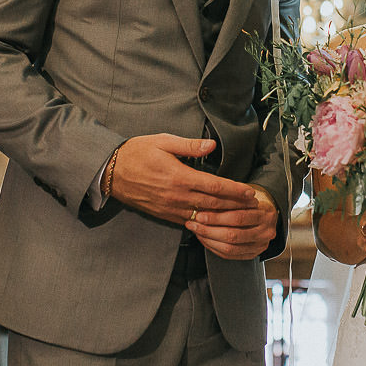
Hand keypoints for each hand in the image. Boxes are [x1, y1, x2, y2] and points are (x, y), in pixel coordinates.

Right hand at [109, 133, 257, 226]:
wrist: (111, 172)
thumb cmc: (137, 152)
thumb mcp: (163, 142)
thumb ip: (189, 146)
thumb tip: (212, 145)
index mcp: (180, 176)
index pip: (215, 186)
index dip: (235, 190)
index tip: (250, 192)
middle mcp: (177, 196)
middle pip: (214, 205)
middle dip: (236, 206)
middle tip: (253, 206)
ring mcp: (170, 208)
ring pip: (204, 217)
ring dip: (224, 218)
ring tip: (241, 216)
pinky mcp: (164, 215)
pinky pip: (189, 222)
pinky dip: (206, 223)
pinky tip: (217, 223)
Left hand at [186, 184, 278, 259]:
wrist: (266, 215)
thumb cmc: (252, 203)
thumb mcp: (245, 197)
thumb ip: (229, 201)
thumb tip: (204, 205)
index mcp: (265, 214)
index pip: (238, 218)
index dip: (216, 218)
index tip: (200, 215)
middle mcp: (266, 232)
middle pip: (233, 235)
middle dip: (210, 230)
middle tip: (194, 224)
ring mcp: (260, 245)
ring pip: (230, 248)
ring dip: (209, 240)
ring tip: (197, 232)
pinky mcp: (253, 254)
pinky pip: (230, 255)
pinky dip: (214, 248)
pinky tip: (205, 240)